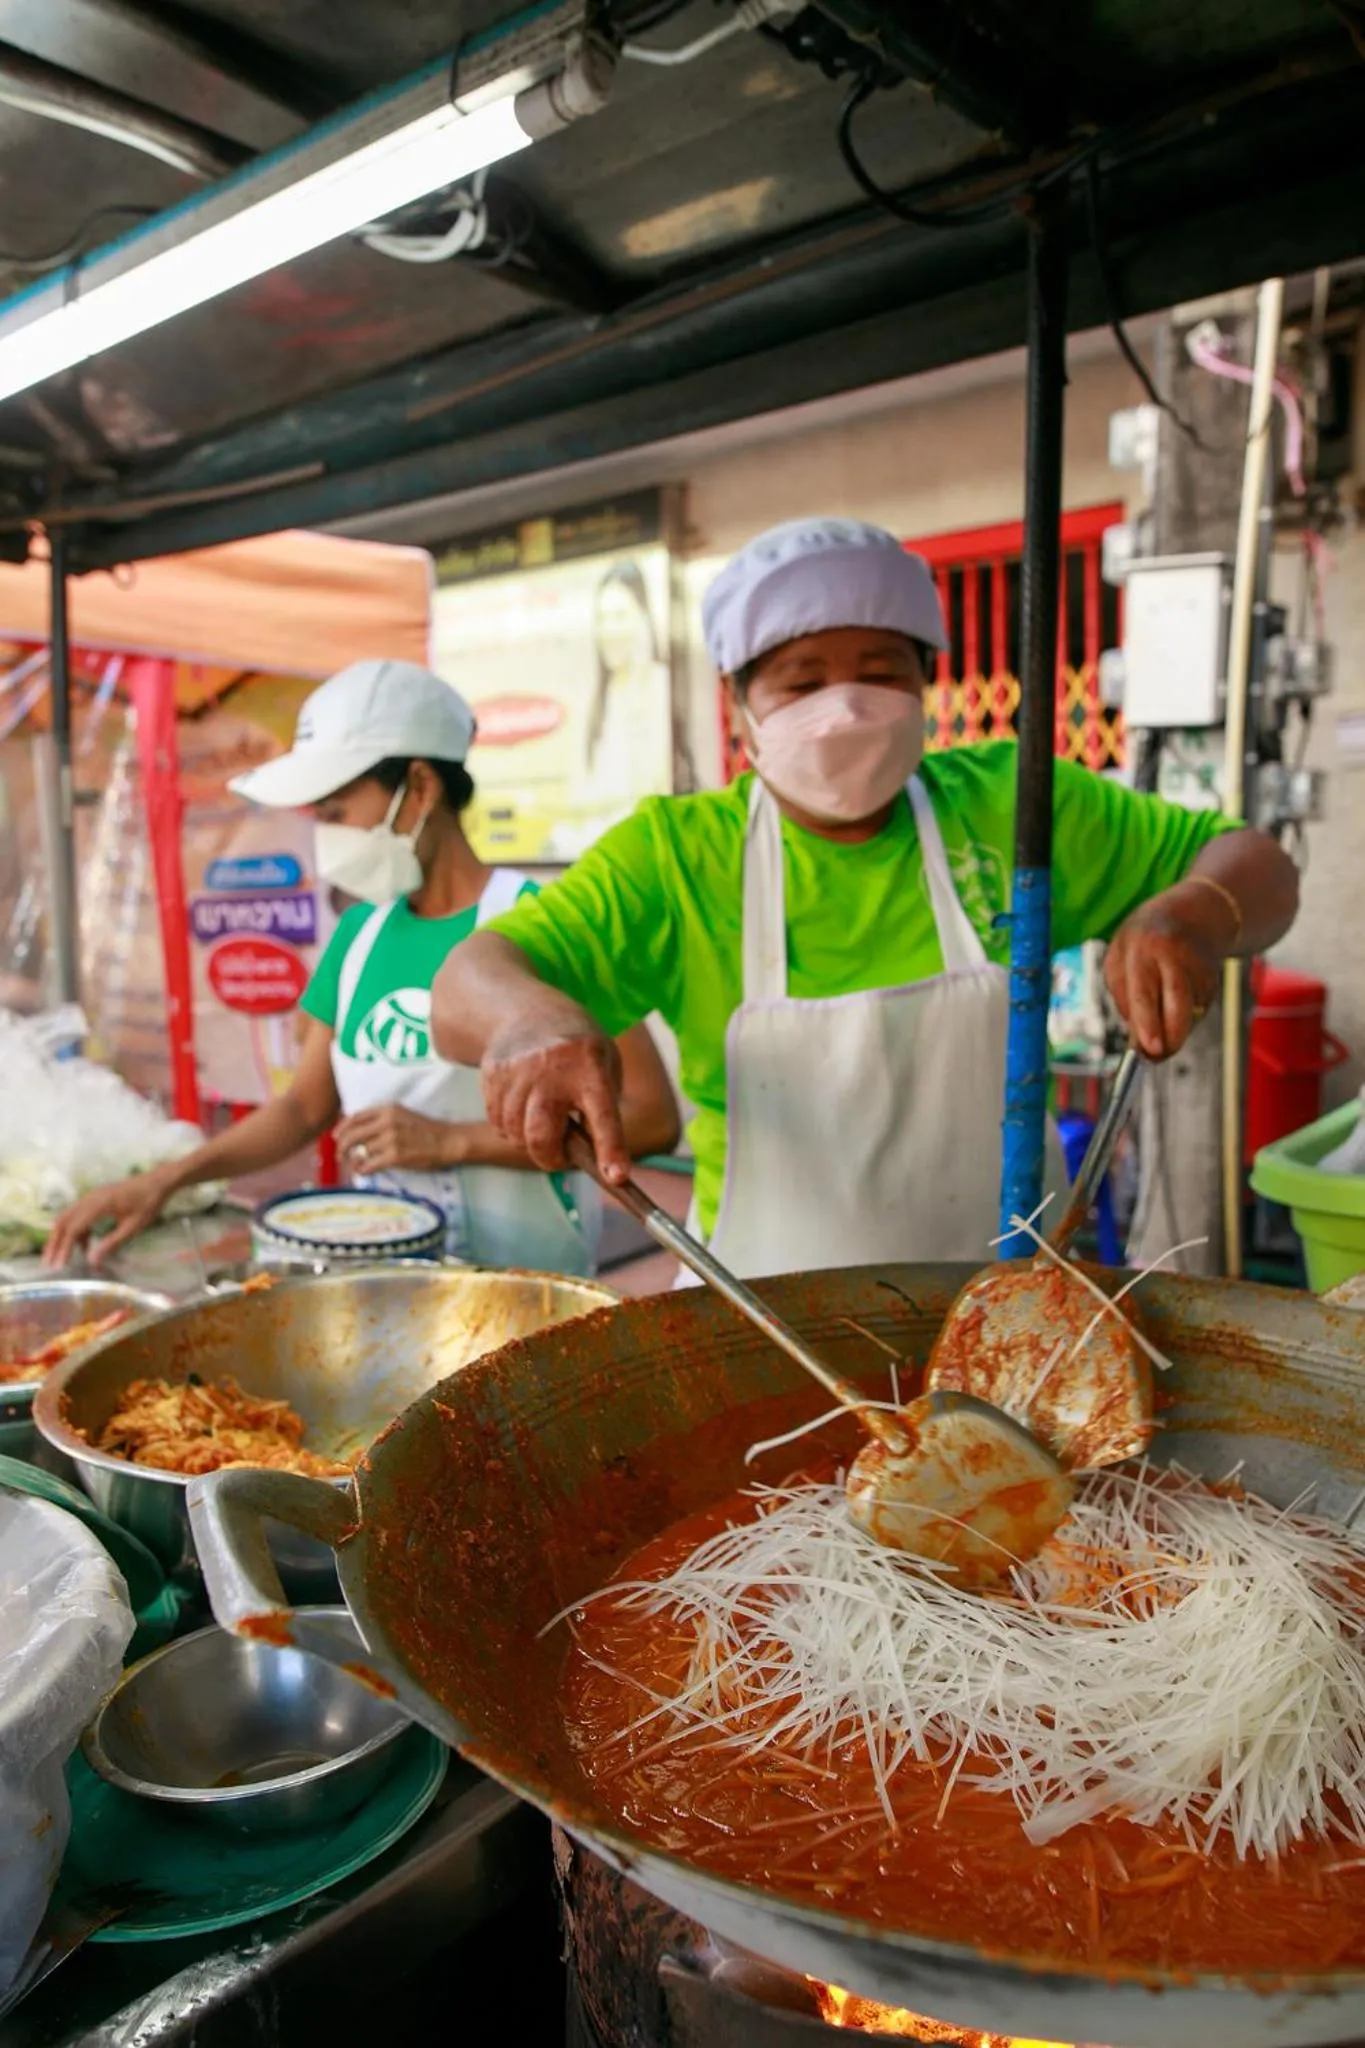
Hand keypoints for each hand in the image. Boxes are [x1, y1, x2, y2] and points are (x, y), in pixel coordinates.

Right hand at [43, 1171, 170, 1270]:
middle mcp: (89, 1199)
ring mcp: (91, 1197)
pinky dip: (76, 1230)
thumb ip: (112, 1244)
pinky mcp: (94, 1199)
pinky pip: (77, 1215)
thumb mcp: (132, 1227)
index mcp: (99, 1205)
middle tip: (49, 1263)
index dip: (64, 1248)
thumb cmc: (148, 1203)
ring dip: (62, 1237)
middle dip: (54, 1243)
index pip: (74, 1229)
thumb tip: (92, 1262)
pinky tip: (84, 1246)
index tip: (58, 1265)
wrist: (157, 1182)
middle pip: (63, 1221)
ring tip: (61, 1258)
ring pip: (68, 1217)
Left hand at [334, 1105, 457, 1175]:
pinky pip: (369, 1164)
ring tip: (354, 1165)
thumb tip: (358, 1130)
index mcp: (387, 1109)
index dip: (342, 1128)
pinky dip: (363, 1170)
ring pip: (360, 1151)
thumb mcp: (402, 1115)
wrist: (447, 1141)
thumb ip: (381, 1119)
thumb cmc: (426, 1130)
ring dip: (353, 1160)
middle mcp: (386, 1122)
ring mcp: (391, 1139)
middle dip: (342, 1147)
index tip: (336, 1137)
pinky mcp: (395, 1156)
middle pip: (353, 1134)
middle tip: (340, 1155)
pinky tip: (364, 1171)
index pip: (355, 1117)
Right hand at [481, 1024, 627, 1179]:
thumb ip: (602, 1112)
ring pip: (515, 1134)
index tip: (616, 1177)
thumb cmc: (580, 1053)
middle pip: (540, 1135)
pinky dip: (511, 1129)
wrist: (531, 1013)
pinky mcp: (493, 1074)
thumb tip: (594, 1160)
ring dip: (530, 1142)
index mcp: (591, 1067)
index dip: (609, 1149)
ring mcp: (517, 1070)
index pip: (602, 1115)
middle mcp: (552, 1068)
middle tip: (561, 1155)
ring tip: (544, 1122)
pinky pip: (497, 1123)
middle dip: (551, 1158)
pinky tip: (523, 1110)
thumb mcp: (605, 1068)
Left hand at [1104, 889, 1224, 1059]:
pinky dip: (1186, 1012)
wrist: (1193, 913)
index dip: (1148, 1022)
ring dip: (1176, 1024)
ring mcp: (1196, 965)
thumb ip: (1124, 996)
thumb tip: (1137, 1041)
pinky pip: (1197, 1009)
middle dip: (1171, 1035)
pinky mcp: (1213, 976)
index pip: (1143, 991)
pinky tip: (1180, 993)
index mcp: (1140, 948)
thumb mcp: (1122, 958)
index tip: (1151, 1049)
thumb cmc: (1144, 942)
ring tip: (1163, 1009)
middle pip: (1177, 1001)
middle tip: (1161, 1054)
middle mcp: (1171, 954)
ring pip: (1189, 1011)